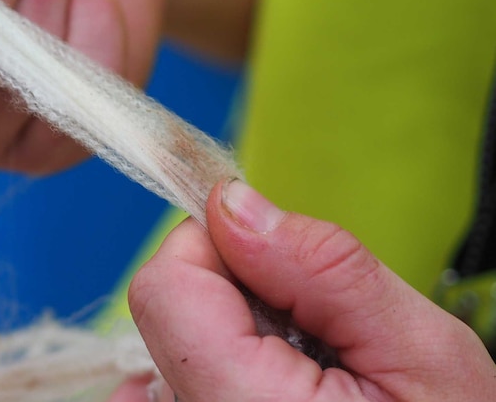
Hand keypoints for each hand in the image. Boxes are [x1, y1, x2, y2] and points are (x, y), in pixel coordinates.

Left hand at [118, 180, 495, 400]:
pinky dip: (216, 362)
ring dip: (230, 330)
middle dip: (233, 289)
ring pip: (170, 342)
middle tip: (313, 327)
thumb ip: (323, 269)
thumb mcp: (423, 355)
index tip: (270, 252)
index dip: (214, 246)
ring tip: (305, 367)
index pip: (164, 288)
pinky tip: (273, 382)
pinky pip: (172, 382)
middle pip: (166, 311)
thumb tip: (234, 204)